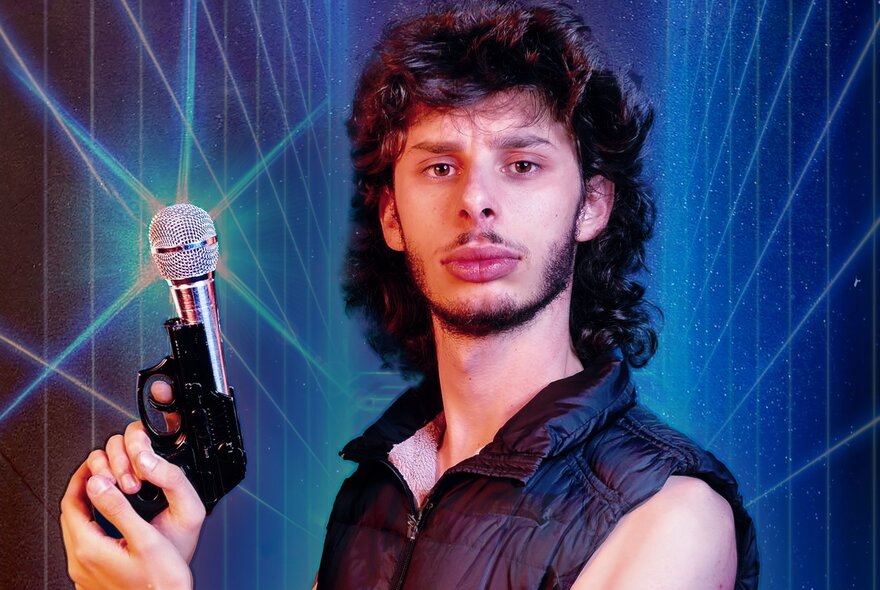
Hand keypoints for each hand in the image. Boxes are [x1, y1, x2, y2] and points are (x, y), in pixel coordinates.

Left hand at [60, 418, 204, 588]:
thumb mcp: (145, 539)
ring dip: (88, 505)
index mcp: (90, 548)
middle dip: (83, 488)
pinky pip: (85, 543)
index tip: (95, 462)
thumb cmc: (161, 582)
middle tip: (101, 470)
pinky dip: (93, 523)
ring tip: (108, 489)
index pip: (72, 502)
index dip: (81, 477)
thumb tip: (98, 483)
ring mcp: (85, 571)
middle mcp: (81, 561)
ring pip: (77, 529)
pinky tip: (110, 519)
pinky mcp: (94, 577)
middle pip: (71, 514)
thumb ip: (119, 509)